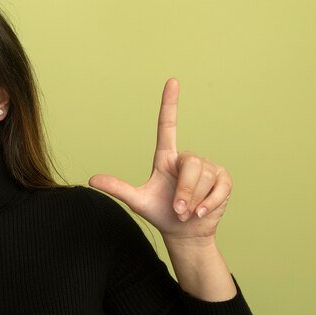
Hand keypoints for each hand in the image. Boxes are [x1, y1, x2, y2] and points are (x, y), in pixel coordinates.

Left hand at [88, 78, 231, 242]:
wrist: (185, 233)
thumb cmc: (161, 213)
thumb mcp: (138, 201)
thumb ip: (118, 188)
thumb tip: (91, 179)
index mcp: (166, 158)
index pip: (167, 126)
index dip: (169, 104)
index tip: (172, 81)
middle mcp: (187, 158)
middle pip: (190, 163)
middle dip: (184, 191)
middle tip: (177, 209)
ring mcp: (208, 167)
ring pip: (203, 176)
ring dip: (193, 200)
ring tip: (187, 211)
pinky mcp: (223, 179)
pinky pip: (219, 187)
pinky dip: (210, 203)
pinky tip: (201, 212)